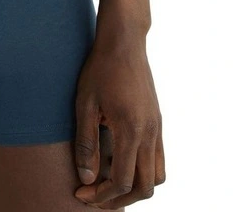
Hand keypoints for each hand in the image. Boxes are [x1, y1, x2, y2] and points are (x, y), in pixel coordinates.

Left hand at [73, 38, 164, 207]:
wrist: (124, 42)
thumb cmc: (100, 69)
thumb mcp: (85, 104)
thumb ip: (86, 143)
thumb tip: (86, 178)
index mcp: (132, 130)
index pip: (123, 181)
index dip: (102, 195)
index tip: (82, 194)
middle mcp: (151, 133)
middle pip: (145, 187)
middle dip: (120, 199)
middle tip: (95, 197)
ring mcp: (158, 128)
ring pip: (157, 176)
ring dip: (135, 188)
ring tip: (109, 185)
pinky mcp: (158, 122)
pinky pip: (158, 158)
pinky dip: (143, 171)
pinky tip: (121, 163)